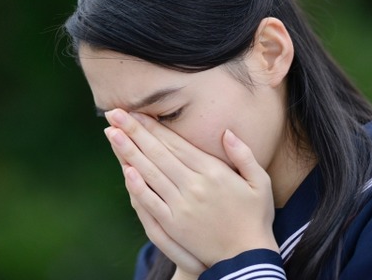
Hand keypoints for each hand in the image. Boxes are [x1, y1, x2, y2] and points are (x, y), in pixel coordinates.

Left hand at [104, 109, 278, 270]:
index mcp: (214, 172)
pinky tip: (125, 170)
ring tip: (111, 134)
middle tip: (114, 114)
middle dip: (134, 131)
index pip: (176, 144)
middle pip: (158, 153)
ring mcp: (182, 206)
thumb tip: (226, 131)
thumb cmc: (255, 217)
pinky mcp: (174, 225)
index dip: (154, 127)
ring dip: (128, 152)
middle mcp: (194, 186)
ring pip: (150, 173)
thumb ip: (243, 154)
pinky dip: (137, 186)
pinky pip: (151, 202)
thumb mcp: (259, 182)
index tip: (136, 112)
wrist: (246, 258)